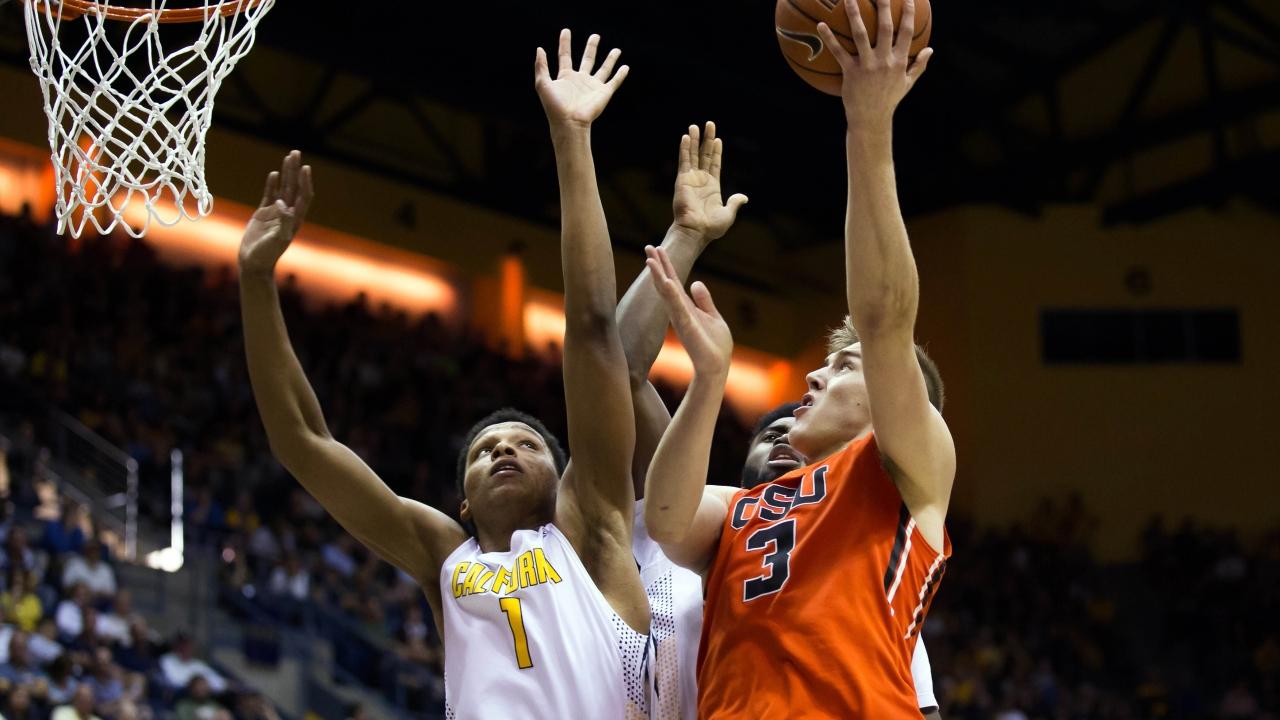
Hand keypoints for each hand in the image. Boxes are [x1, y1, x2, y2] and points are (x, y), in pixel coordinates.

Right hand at [239, 151, 312, 277]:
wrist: (253, 262)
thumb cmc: (267, 254)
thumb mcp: (278, 239)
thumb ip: (283, 222)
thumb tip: (284, 205)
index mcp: (295, 219)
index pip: (304, 196)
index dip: (305, 182)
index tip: (305, 168)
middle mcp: (287, 213)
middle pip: (294, 187)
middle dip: (296, 170)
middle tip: (296, 153)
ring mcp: (275, 212)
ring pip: (283, 188)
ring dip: (286, 173)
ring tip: (288, 157)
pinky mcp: (263, 213)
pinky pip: (269, 194)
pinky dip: (272, 184)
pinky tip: (274, 174)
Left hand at [534, 29, 629, 129]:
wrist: (569, 122)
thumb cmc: (555, 106)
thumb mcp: (543, 84)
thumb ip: (541, 66)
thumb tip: (540, 49)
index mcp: (566, 77)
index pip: (565, 56)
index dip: (565, 43)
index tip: (566, 31)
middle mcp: (580, 80)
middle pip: (587, 59)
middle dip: (591, 47)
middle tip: (595, 36)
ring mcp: (593, 86)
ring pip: (604, 69)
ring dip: (610, 59)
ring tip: (616, 50)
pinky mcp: (604, 93)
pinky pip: (614, 82)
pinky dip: (620, 75)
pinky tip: (625, 67)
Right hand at [645, 245, 731, 377]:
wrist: (716, 366)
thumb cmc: (714, 345)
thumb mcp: (712, 316)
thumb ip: (704, 300)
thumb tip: (696, 282)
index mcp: (685, 306)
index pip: (673, 281)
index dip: (665, 265)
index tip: (657, 248)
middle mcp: (679, 310)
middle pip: (666, 283)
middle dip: (658, 265)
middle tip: (648, 246)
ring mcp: (681, 318)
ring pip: (667, 293)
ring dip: (658, 275)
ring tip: (650, 259)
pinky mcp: (687, 326)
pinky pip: (678, 307)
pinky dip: (671, 294)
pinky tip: (665, 281)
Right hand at [673, 122, 748, 241]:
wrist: (696, 231)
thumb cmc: (711, 227)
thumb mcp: (728, 214)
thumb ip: (734, 203)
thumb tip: (744, 197)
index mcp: (713, 187)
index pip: (715, 164)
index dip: (716, 152)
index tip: (718, 140)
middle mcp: (701, 180)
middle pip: (705, 155)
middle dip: (707, 139)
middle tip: (709, 124)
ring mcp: (691, 179)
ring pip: (694, 155)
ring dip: (695, 140)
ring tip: (695, 126)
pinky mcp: (683, 180)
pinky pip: (684, 161)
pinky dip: (685, 149)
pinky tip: (686, 137)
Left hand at [817, 0, 932, 130]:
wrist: (871, 120)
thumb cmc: (889, 100)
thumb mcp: (907, 83)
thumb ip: (919, 65)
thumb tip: (931, 49)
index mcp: (899, 61)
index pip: (906, 32)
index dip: (908, 14)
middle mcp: (884, 60)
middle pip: (884, 27)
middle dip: (883, 5)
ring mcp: (867, 66)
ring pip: (860, 34)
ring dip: (854, 14)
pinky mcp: (850, 72)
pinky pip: (838, 52)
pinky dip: (829, 39)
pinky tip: (821, 25)